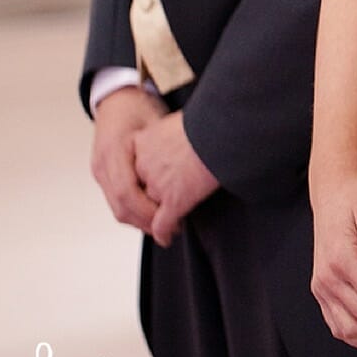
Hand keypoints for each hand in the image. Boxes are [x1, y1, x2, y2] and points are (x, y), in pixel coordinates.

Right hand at [91, 86, 166, 234]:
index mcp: (114, 152)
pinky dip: (132, 209)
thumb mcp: (155, 122)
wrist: (116, 96)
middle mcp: (102, 164)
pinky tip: (151, 212)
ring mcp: (99, 170)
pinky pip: (115, 199)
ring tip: (163, 224)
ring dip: (139, 220)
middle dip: (145, 223)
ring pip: (116, 207)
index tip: (168, 221)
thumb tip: (187, 172)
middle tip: (169, 231)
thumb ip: (163, 150)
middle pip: (120, 207)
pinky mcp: (102, 173)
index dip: (147, 212)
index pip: (127, 194)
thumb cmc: (137, 104)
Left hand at [133, 111, 219, 247]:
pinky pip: (162, 225)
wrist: (219, 130)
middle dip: (151, 199)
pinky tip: (168, 237)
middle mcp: (143, 165)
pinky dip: (164, 234)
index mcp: (142, 142)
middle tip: (163, 204)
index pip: (136, 168)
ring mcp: (156, 185)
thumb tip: (178, 138)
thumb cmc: (206, 120)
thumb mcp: (177, 120)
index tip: (155, 184)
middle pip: (142, 188)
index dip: (146, 179)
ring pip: (150, 209)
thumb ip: (169, 134)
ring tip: (171, 221)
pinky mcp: (173, 202)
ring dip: (158, 218)